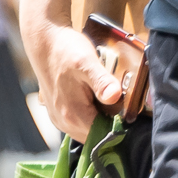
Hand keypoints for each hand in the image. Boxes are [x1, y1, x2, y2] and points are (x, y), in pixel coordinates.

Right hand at [23, 19, 124, 141]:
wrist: (44, 40)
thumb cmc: (66, 50)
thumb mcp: (88, 63)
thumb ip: (101, 82)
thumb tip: (113, 97)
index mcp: (73, 115)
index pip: (103, 137)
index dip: (120, 129)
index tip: (132, 118)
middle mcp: (63, 122)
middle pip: (96, 135)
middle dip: (112, 125)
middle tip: (125, 107)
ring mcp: (58, 117)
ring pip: (88, 130)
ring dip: (102, 120)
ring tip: (112, 102)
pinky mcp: (57, 111)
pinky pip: (79, 121)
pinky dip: (91, 115)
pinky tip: (98, 100)